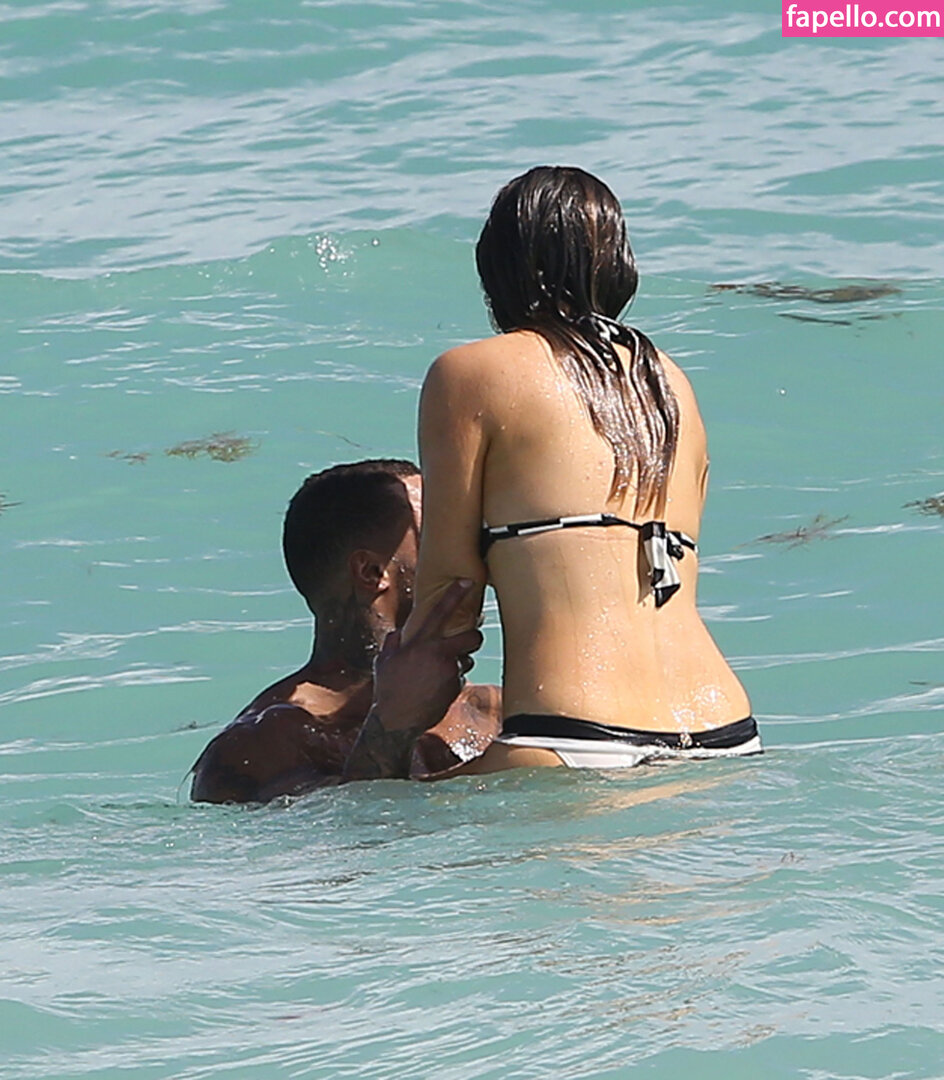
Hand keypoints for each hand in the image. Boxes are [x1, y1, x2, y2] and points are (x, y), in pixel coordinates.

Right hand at [372, 578, 483, 733]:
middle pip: (473, 636)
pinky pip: (460, 678)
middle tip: (468, 641)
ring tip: (438, 674)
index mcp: (419, 643)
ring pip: (467, 659)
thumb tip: (398, 632)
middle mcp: (438, 654)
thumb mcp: (384, 662)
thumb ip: (393, 643)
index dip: (455, 594)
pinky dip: (452, 681)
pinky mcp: (456, 687)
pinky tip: (436, 689)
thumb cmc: (388, 690)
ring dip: (459, 663)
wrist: (397, 722)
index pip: (440, 611)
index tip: (469, 581)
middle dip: (474, 638)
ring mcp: (450, 671)